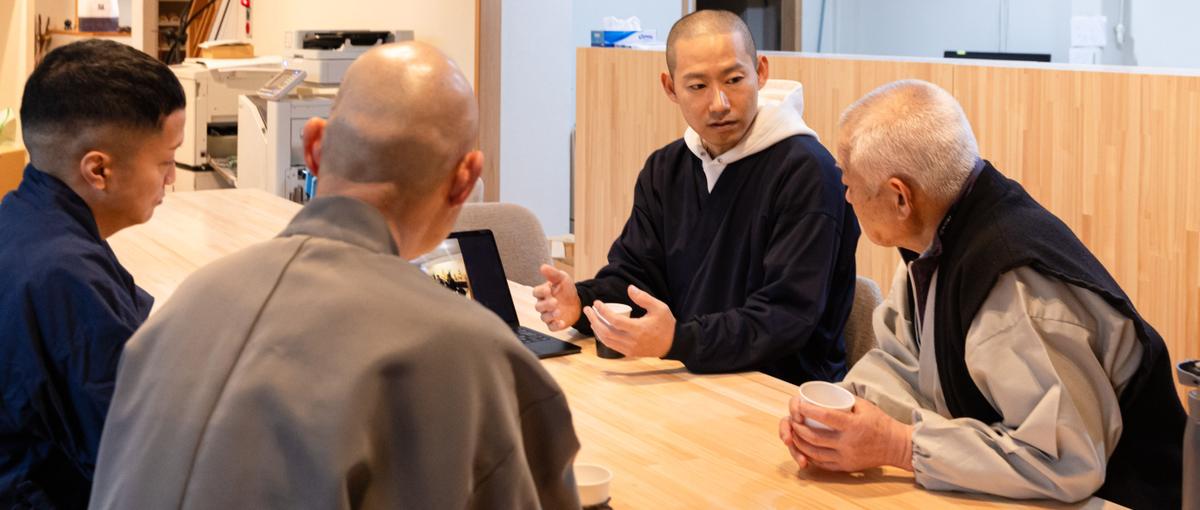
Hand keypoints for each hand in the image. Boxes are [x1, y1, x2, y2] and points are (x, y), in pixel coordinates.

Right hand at [532, 264, 581, 330]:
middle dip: (546, 304)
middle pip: (538, 306)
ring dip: (550, 315)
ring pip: (544, 317)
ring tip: (559, 311)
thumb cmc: (566, 290)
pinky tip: (561, 322)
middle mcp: (543, 304)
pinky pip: (551, 327)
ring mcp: (548, 315)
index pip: (536, 292)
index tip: (548, 289)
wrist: (578, 302)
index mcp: (543, 293)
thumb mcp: (562, 278)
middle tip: (555, 302)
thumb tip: (543, 267)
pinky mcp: (554, 324)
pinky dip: (555, 326)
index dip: (541, 291)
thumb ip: (552, 274)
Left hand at [581, 285, 674, 357]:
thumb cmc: (666, 324)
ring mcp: (630, 349)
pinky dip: (603, 337)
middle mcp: (632, 341)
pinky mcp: (629, 353)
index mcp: (638, 329)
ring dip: (596, 329)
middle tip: (588, 309)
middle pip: (606, 332)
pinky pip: (611, 345)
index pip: (614, 321)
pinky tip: (599, 329)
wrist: (673, 343)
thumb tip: (629, 288)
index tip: (597, 303)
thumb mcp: (659, 307)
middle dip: (594, 320)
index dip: (602, 311)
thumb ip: (643, 298)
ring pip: (606, 340)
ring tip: (591, 318)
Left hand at [778, 395, 912, 472]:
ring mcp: (846, 457)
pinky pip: (822, 464)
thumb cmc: (880, 422)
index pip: (825, 416)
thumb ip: (843, 400)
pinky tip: (803, 448)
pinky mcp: (846, 467)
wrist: (896, 446)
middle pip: (814, 437)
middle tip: (793, 420)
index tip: (799, 405)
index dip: (807, 410)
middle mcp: (848, 443)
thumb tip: (821, 394)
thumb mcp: (864, 405)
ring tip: (794, 434)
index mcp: (853, 425)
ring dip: (800, 443)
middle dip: (798, 428)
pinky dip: (810, 456)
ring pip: (814, 453)